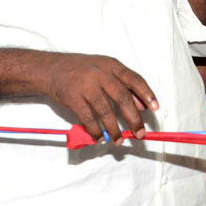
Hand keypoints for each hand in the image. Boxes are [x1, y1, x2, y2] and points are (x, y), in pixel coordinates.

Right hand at [42, 53, 156, 143]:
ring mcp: (86, 86)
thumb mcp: (105, 70)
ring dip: (114, 129)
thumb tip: (143, 105)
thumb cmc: (82, 70)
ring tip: (120, 140)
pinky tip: (100, 138)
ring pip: (105, 111)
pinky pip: (88, 118)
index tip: (154, 108)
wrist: (51, 69)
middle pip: (122, 98)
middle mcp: (100, 74)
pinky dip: (95, 130)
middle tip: (140, 133)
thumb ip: (124, 84)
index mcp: (111, 65)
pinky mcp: (72, 98)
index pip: (134, 79)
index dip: (146, 94)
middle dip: (133, 118)